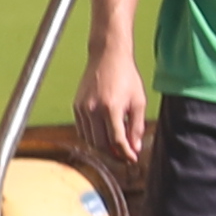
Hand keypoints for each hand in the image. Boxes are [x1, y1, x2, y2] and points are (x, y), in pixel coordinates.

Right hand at [75, 51, 156, 193]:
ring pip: (89, 139)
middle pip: (100, 144)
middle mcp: (93, 109)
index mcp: (112, 108)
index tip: (132, 158)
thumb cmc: (126, 77)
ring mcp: (82, 108)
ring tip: (114, 145)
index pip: (117, 140)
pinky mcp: (76, 106)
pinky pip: (82, 129)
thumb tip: (134, 148)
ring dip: (101, 146)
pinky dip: (92, 136)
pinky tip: (103, 133)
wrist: (107, 57)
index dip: (125, 153)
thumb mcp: (139, 102)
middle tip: (124, 154)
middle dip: (112, 153)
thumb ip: (137, 127)